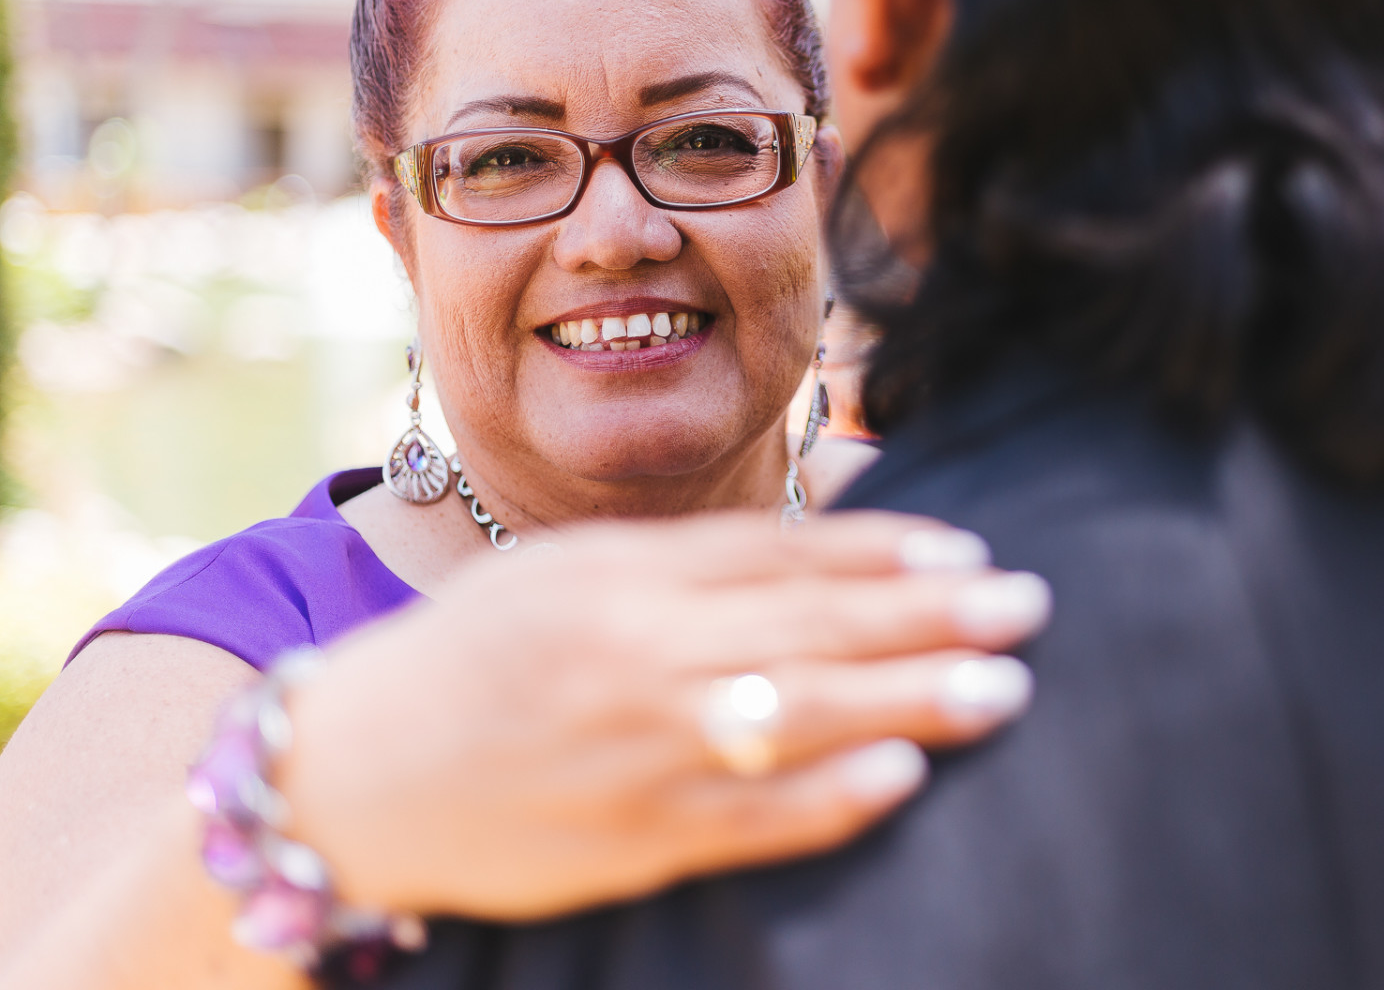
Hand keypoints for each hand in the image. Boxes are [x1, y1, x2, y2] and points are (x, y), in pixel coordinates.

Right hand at [276, 511, 1048, 920]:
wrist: (349, 772)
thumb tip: (825, 554)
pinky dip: (826, 800)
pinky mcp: (626, 839)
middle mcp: (632, 653)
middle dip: (930, 616)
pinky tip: (900, 780)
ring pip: (795, 717)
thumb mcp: (566, 572)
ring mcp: (632, 748)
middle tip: (1027, 606)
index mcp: (619, 576)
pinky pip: (745, 819)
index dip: (885, 552)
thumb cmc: (472, 655)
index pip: (781, 554)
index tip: (970, 550)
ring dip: (909, 702)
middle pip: (810, 627)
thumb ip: (686, 563)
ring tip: (1003, 687)